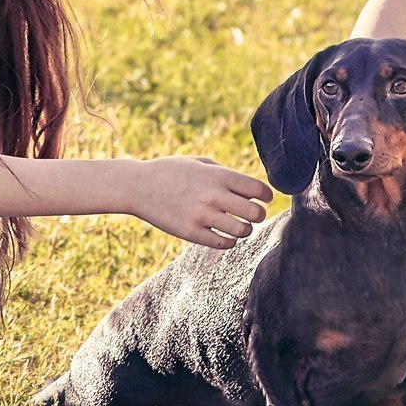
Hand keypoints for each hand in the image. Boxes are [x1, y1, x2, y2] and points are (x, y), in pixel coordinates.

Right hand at [131, 156, 272, 248]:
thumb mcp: (198, 162)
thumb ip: (224, 172)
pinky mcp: (192, 233)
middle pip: (255, 213)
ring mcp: (202, 215)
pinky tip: (224, 235)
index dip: (266, 196)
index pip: (258, 189)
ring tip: (237, 226)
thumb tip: (250, 188)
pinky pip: (224, 243)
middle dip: (258, 215)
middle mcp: (213, 195)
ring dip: (244, 230)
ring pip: (243, 231)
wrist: (138, 186)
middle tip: (252, 215)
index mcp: (217, 175)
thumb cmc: (170, 172)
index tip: (264, 199)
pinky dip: (230, 241)